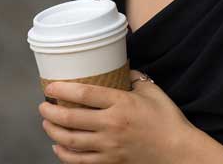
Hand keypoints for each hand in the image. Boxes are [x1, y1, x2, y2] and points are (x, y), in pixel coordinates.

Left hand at [38, 69, 195, 163]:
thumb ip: (133, 77)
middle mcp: (111, 125)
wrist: (179, 152)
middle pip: (71, 119)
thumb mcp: (151, 90)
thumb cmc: (167, 118)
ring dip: (53, 132)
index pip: (84, 94)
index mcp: (121, 104)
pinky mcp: (110, 163)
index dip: (63, 90)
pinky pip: (80, 161)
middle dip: (51, 112)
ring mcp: (109, 147)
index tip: (50, 87)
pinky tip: (58, 147)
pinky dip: (64, 155)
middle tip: (43, 105)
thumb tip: (119, 68)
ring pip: (71, 142)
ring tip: (46, 124)